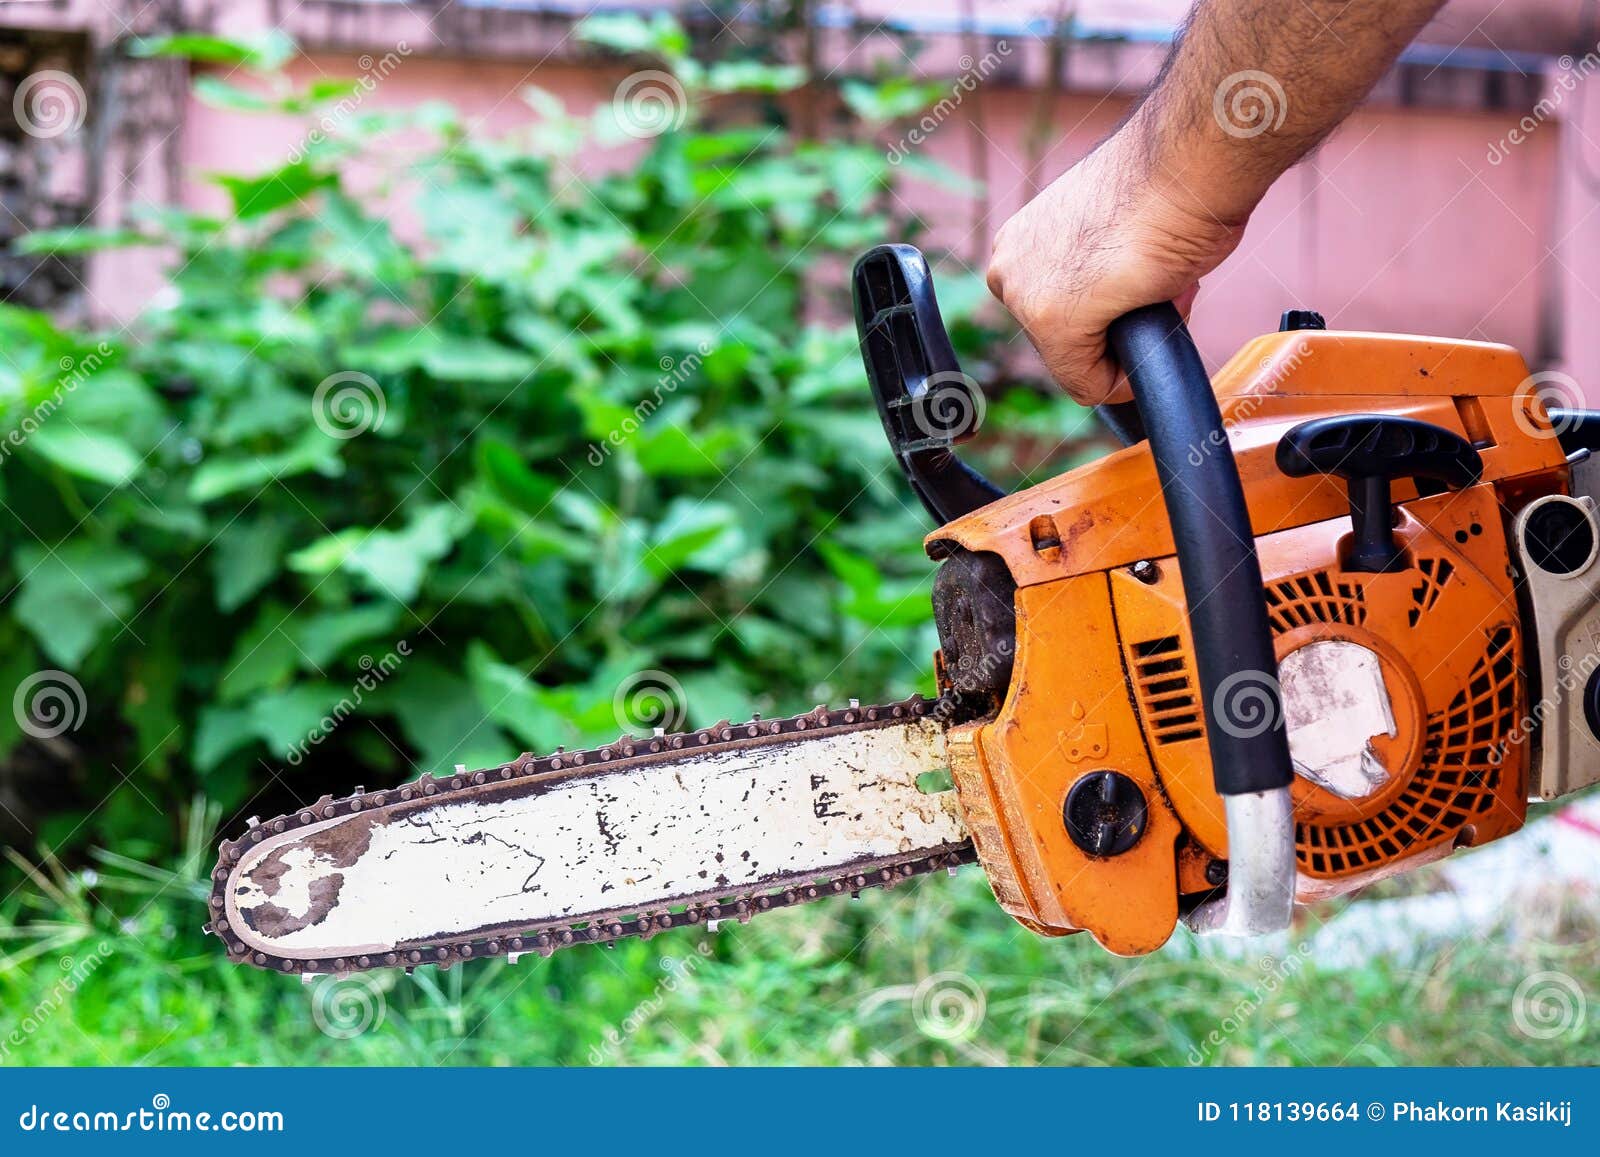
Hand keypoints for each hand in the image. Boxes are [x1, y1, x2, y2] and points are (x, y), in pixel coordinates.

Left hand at [986, 131, 1246, 405]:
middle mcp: (1010, 269)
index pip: (1060, 313)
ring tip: (1159, 285)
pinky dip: (1129, 376)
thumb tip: (1122, 303)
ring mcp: (1025, 299)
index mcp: (1021, 242)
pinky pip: (1090, 385)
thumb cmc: (1170, 186)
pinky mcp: (1053, 324)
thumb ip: (1101, 272)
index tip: (1142, 278)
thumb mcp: (1116, 233)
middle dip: (1119, 327)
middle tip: (1158, 282)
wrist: (1188, 164)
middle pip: (1067, 342)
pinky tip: (1153, 321)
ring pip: (1080, 363)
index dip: (1112, 312)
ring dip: (1130, 342)